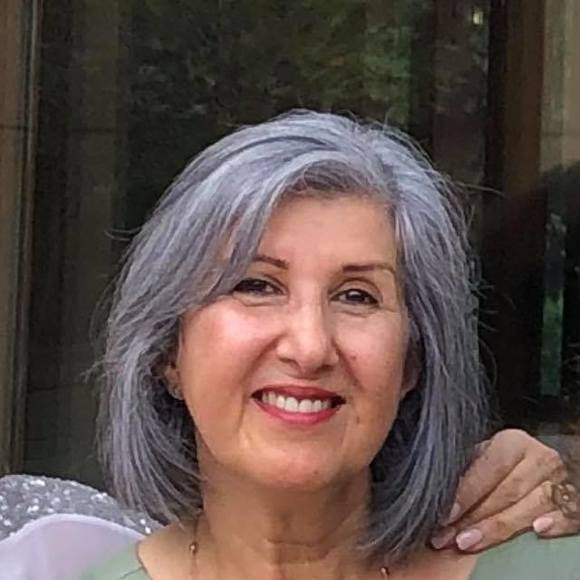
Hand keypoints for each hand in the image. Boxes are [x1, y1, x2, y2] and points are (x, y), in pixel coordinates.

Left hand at [430, 429, 578, 551]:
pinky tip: (537, 532)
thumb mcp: (485, 455)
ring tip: (468, 543)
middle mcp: (539, 458)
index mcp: (513, 442)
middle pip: (506, 492)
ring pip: (530, 507)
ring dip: (497, 529)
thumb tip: (437, 490)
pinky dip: (556, 523)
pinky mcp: (575, 501)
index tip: (445, 513)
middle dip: (474, 518)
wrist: (540, 461)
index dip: (466, 492)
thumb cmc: (504, 460)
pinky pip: (569, 514)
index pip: (488, 468)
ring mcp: (559, 481)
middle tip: (448, 537)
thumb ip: (468, 469)